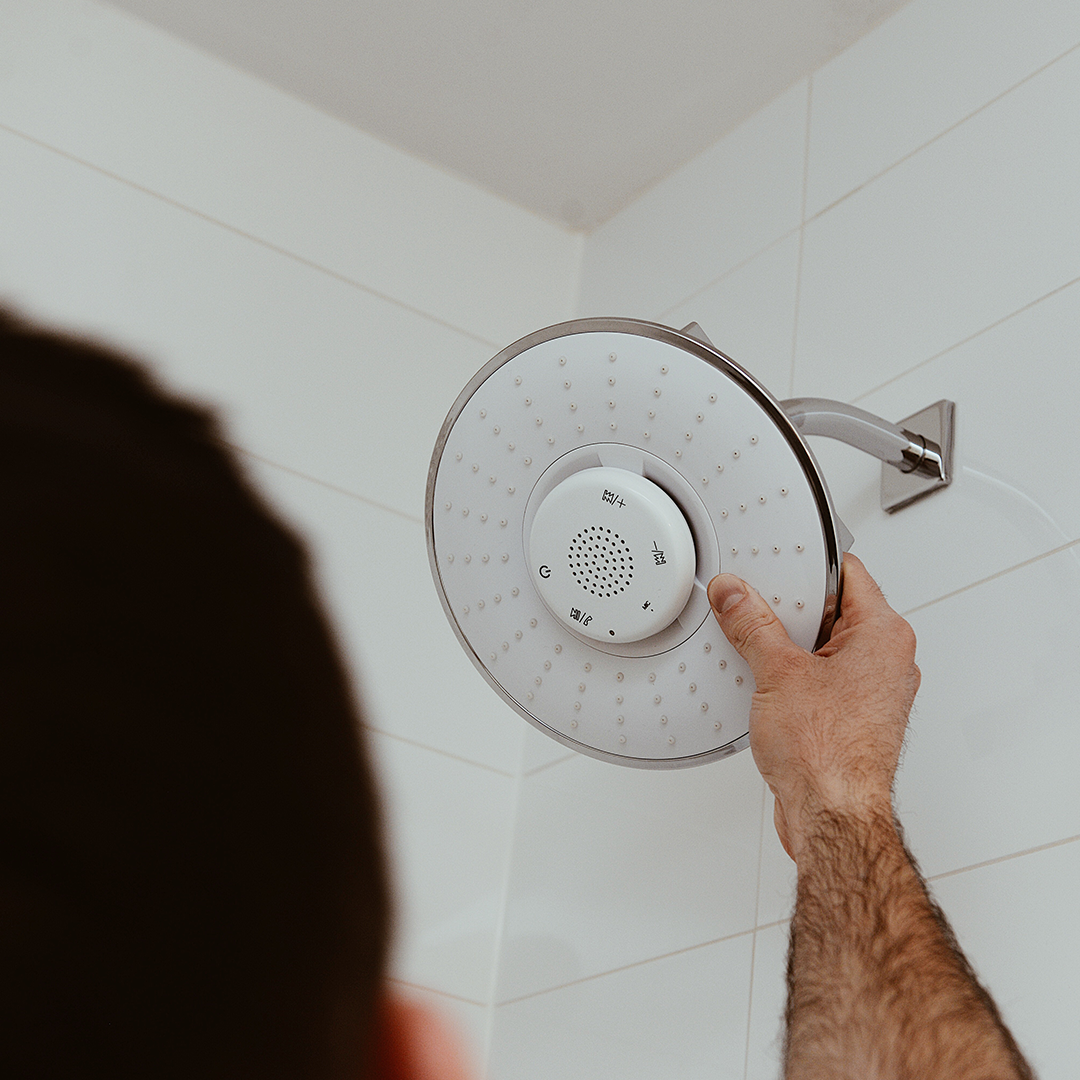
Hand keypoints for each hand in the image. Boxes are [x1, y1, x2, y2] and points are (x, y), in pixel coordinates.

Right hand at [707, 555, 919, 860]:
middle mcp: (887, 661)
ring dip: (788, 648)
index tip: (775, 564)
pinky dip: (792, 678)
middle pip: (833, 611)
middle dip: (791, 610)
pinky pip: (820, 681)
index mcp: (883, 635)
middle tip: (757, 609)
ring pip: (824, 649)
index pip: (847, 574)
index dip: (807, 565)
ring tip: (759, 651)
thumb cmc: (828, 755)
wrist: (832, 816)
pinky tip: (765, 686)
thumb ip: (752, 624)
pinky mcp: (853, 719)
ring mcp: (871, 692)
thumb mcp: (776, 671)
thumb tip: (736, 596)